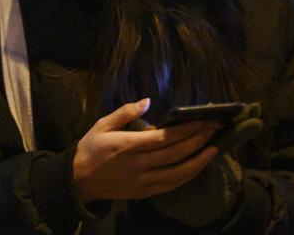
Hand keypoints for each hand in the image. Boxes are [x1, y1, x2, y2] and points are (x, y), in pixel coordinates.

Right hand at [72, 98, 220, 203]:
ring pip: (178, 173)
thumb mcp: (102, 125)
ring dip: (199, 161)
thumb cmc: (90, 149)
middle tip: (216, 128)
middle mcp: (139, 164)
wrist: (77, 181)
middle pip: (176, 153)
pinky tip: (198, 166)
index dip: (187, 129)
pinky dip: (187, 176)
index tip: (203, 120)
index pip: (165, 137)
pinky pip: (171, 185)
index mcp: (129, 145)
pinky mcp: (144, 192)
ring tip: (215, 148)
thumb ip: (125, 112)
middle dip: (199, 140)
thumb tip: (147, 101)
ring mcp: (143, 181)